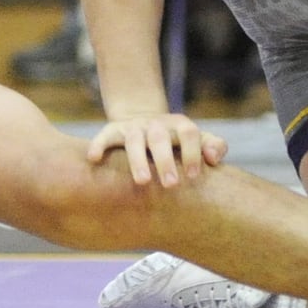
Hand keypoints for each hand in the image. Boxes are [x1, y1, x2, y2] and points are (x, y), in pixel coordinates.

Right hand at [86, 112, 228, 187]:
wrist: (146, 123)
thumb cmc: (177, 142)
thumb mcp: (197, 140)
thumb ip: (214, 146)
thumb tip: (214, 159)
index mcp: (179, 126)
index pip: (189, 133)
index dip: (192, 152)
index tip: (194, 176)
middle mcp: (156, 124)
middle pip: (160, 137)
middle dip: (165, 160)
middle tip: (171, 184)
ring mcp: (134, 127)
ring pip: (134, 139)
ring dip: (137, 159)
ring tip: (141, 182)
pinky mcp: (114, 131)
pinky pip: (104, 136)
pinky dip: (98, 145)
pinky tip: (93, 158)